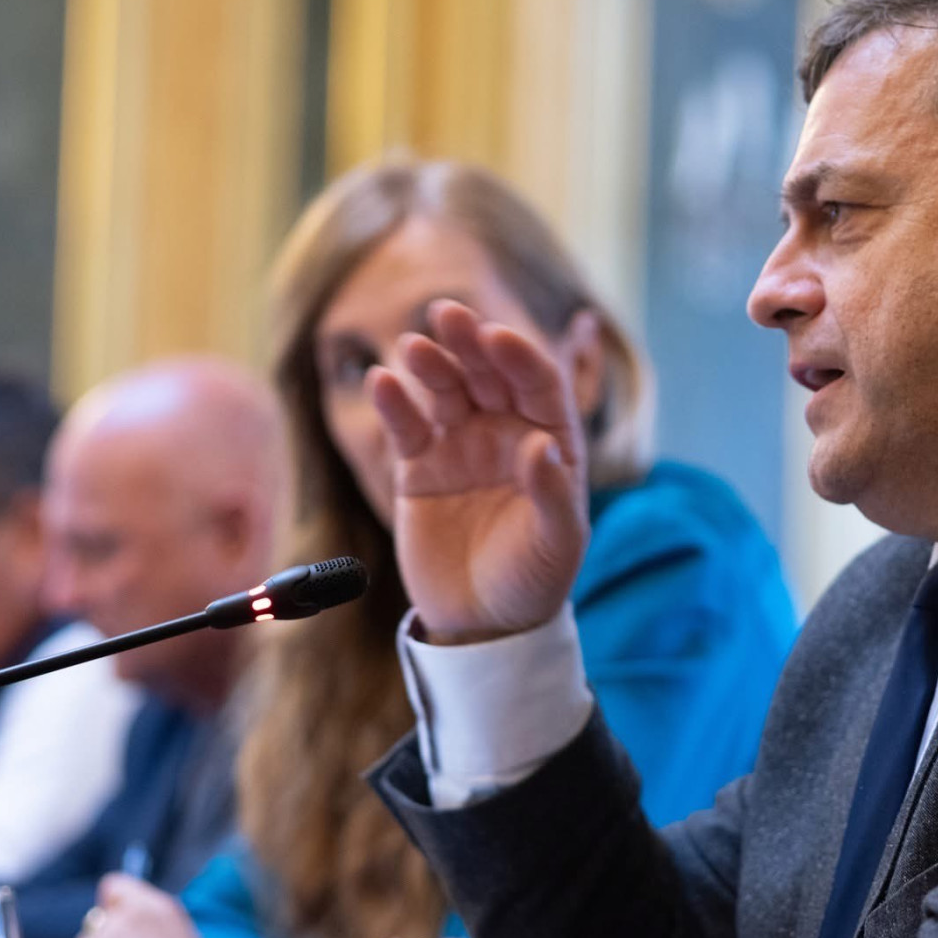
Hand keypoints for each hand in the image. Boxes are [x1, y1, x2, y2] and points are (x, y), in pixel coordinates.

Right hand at [371, 300, 589, 641]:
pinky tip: (381, 381)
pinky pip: (406, 427)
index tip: (497, 337)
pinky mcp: (418, 468)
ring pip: (445, 390)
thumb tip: (541, 446)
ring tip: (413, 346)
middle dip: (470, 342)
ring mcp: (460, 445)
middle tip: (447, 314)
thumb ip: (553, 493)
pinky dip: (394, 403)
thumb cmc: (534, 580)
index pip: (538, 384)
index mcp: (550, 439)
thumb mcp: (557, 543)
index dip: (519, 357)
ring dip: (431, 364)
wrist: (483, 623)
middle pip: (488, 374)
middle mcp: (506, 432)